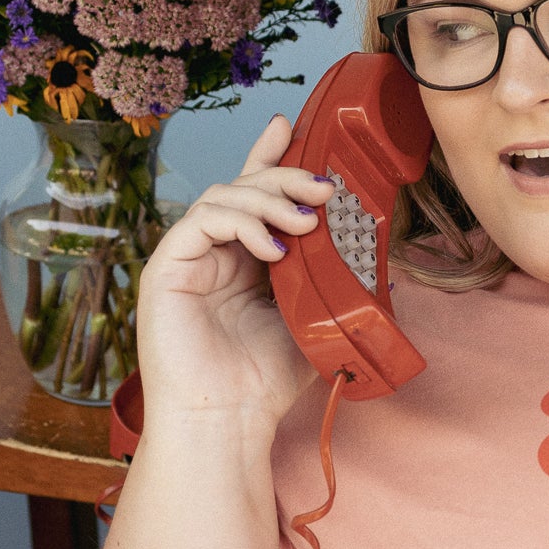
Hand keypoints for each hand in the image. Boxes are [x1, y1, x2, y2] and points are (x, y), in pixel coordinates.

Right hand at [136, 114, 338, 435]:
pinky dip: (242, 224)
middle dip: (285, 177)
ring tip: (307, 223)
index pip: (256, 197)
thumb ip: (335, 286)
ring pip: (225, 197)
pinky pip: (202, 220)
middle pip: (244, 187)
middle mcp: (214, 251)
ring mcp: (188, 257)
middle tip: (325, 187)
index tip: (294, 129)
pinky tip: (274, 249)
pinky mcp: (167, 267)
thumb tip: (382, 263)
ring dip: (270, 201)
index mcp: (245, 259)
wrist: (229, 419)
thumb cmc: (267, 381)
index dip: (271, 159)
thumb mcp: (315, 322)